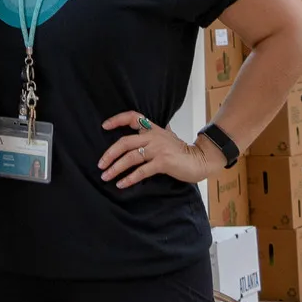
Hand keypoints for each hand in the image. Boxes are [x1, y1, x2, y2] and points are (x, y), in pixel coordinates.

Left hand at [99, 113, 217, 187]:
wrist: (201, 160)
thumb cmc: (182, 151)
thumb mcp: (166, 137)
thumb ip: (153, 134)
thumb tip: (140, 132)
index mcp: (153, 129)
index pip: (132, 117)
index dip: (117, 120)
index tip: (104, 126)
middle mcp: (153, 137)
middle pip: (124, 142)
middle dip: (109, 154)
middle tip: (100, 164)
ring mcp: (158, 149)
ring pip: (130, 157)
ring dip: (115, 168)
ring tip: (106, 176)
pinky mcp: (163, 162)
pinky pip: (141, 171)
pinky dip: (129, 178)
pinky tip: (121, 184)